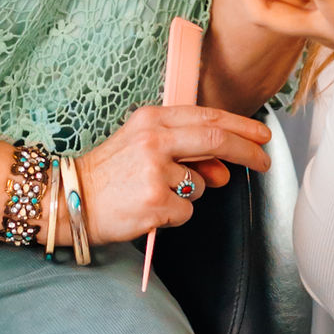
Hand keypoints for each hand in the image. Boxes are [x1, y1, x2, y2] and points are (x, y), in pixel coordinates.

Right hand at [75, 99, 273, 246]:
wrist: (70, 199)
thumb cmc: (108, 174)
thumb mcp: (144, 149)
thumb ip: (186, 153)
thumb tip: (223, 170)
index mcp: (152, 119)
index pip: (208, 117)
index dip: (241, 126)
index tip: (261, 135)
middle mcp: (155, 140)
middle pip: (217, 140)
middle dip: (248, 152)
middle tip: (264, 161)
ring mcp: (155, 171)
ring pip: (201, 185)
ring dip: (189, 194)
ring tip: (154, 194)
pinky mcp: (155, 201)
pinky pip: (186, 211)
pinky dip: (174, 215)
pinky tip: (149, 210)